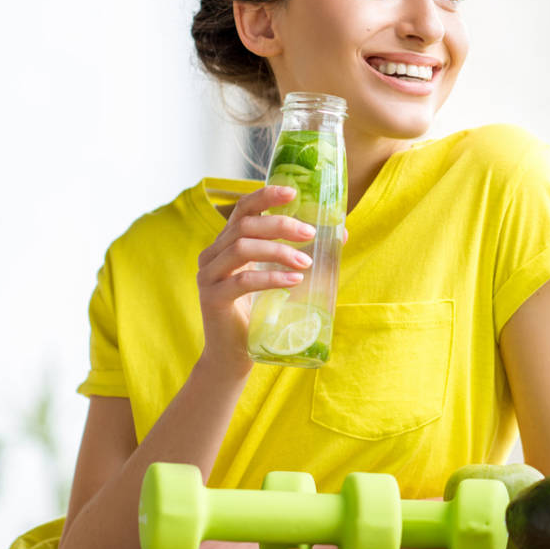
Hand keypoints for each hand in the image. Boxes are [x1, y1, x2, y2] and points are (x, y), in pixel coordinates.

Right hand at [196, 186, 315, 379]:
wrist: (232, 356)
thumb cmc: (258, 314)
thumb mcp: (277, 276)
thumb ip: (298, 253)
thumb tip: (340, 232)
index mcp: (225, 243)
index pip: (242, 209)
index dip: (266, 196)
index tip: (292, 192)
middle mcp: (212, 254)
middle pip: (245, 226)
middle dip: (281, 225)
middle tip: (311, 233)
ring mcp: (208, 276)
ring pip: (242, 248)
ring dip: (279, 251)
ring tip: (307, 262)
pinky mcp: (212, 298)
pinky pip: (242, 280)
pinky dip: (271, 277)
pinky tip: (293, 280)